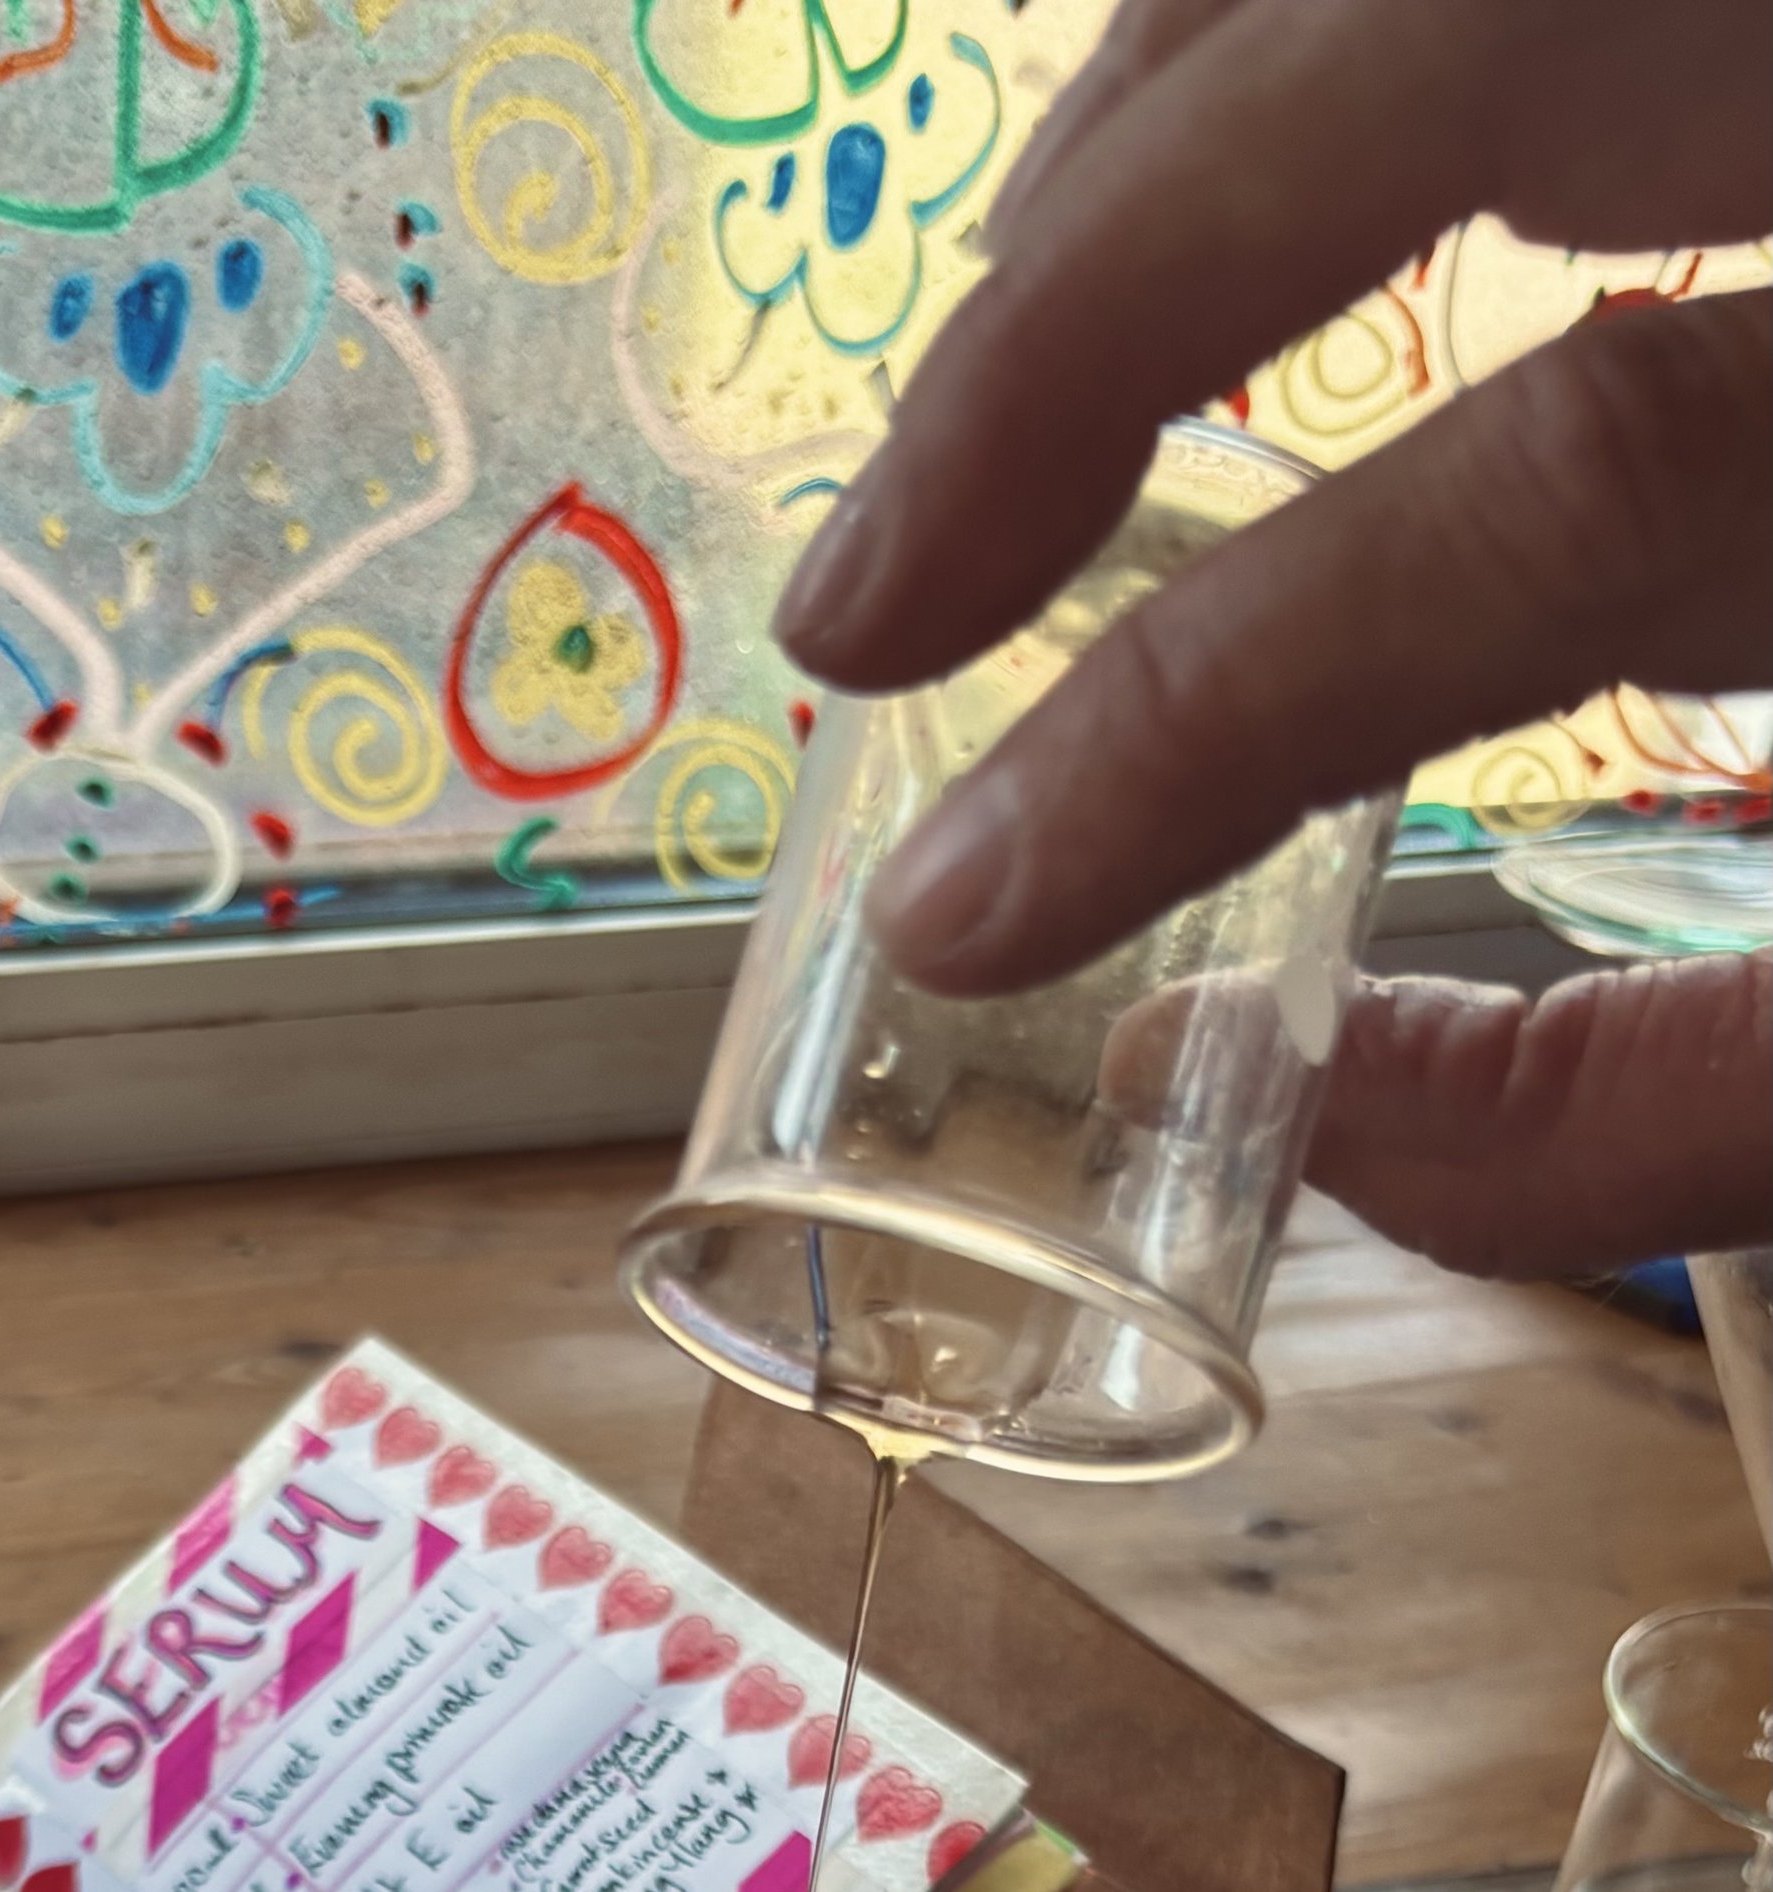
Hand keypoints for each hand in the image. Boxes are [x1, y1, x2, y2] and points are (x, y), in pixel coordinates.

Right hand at [775, 0, 1772, 1274]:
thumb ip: (1672, 1098)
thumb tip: (1288, 1118)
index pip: (1563, 476)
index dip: (1211, 690)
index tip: (957, 908)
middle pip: (1437, 32)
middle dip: (1080, 305)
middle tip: (873, 595)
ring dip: (1152, 111)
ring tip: (985, 379)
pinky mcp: (1771, 26)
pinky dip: (1281, 47)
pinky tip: (1190, 187)